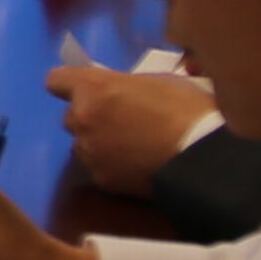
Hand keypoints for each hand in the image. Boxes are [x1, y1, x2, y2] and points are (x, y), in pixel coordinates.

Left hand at [47, 63, 216, 193]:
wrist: (203, 159)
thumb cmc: (187, 110)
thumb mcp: (157, 81)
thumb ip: (125, 85)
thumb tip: (116, 90)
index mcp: (94, 88)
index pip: (56, 80)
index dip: (69, 83)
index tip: (84, 88)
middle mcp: (82, 119)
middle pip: (71, 116)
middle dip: (89, 116)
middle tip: (119, 120)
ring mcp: (90, 152)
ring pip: (83, 144)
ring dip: (98, 142)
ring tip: (130, 147)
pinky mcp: (102, 179)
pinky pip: (98, 168)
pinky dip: (111, 166)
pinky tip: (136, 167)